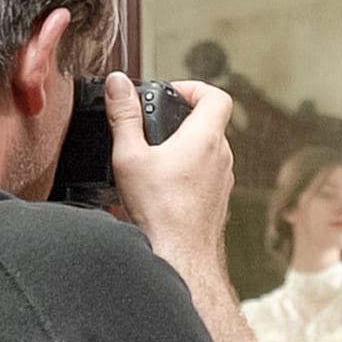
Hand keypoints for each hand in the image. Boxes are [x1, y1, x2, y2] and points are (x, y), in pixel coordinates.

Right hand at [104, 72, 233, 277]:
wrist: (181, 256)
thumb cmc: (161, 213)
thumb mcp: (130, 157)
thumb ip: (124, 116)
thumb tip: (118, 84)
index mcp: (205, 138)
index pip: (215, 95)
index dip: (193, 87)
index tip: (170, 94)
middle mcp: (222, 157)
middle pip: (210, 122)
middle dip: (182, 118)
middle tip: (156, 125)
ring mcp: (223, 181)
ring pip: (209, 150)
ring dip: (186, 146)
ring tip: (157, 156)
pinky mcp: (218, 201)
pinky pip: (207, 175)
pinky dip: (189, 171)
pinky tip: (164, 186)